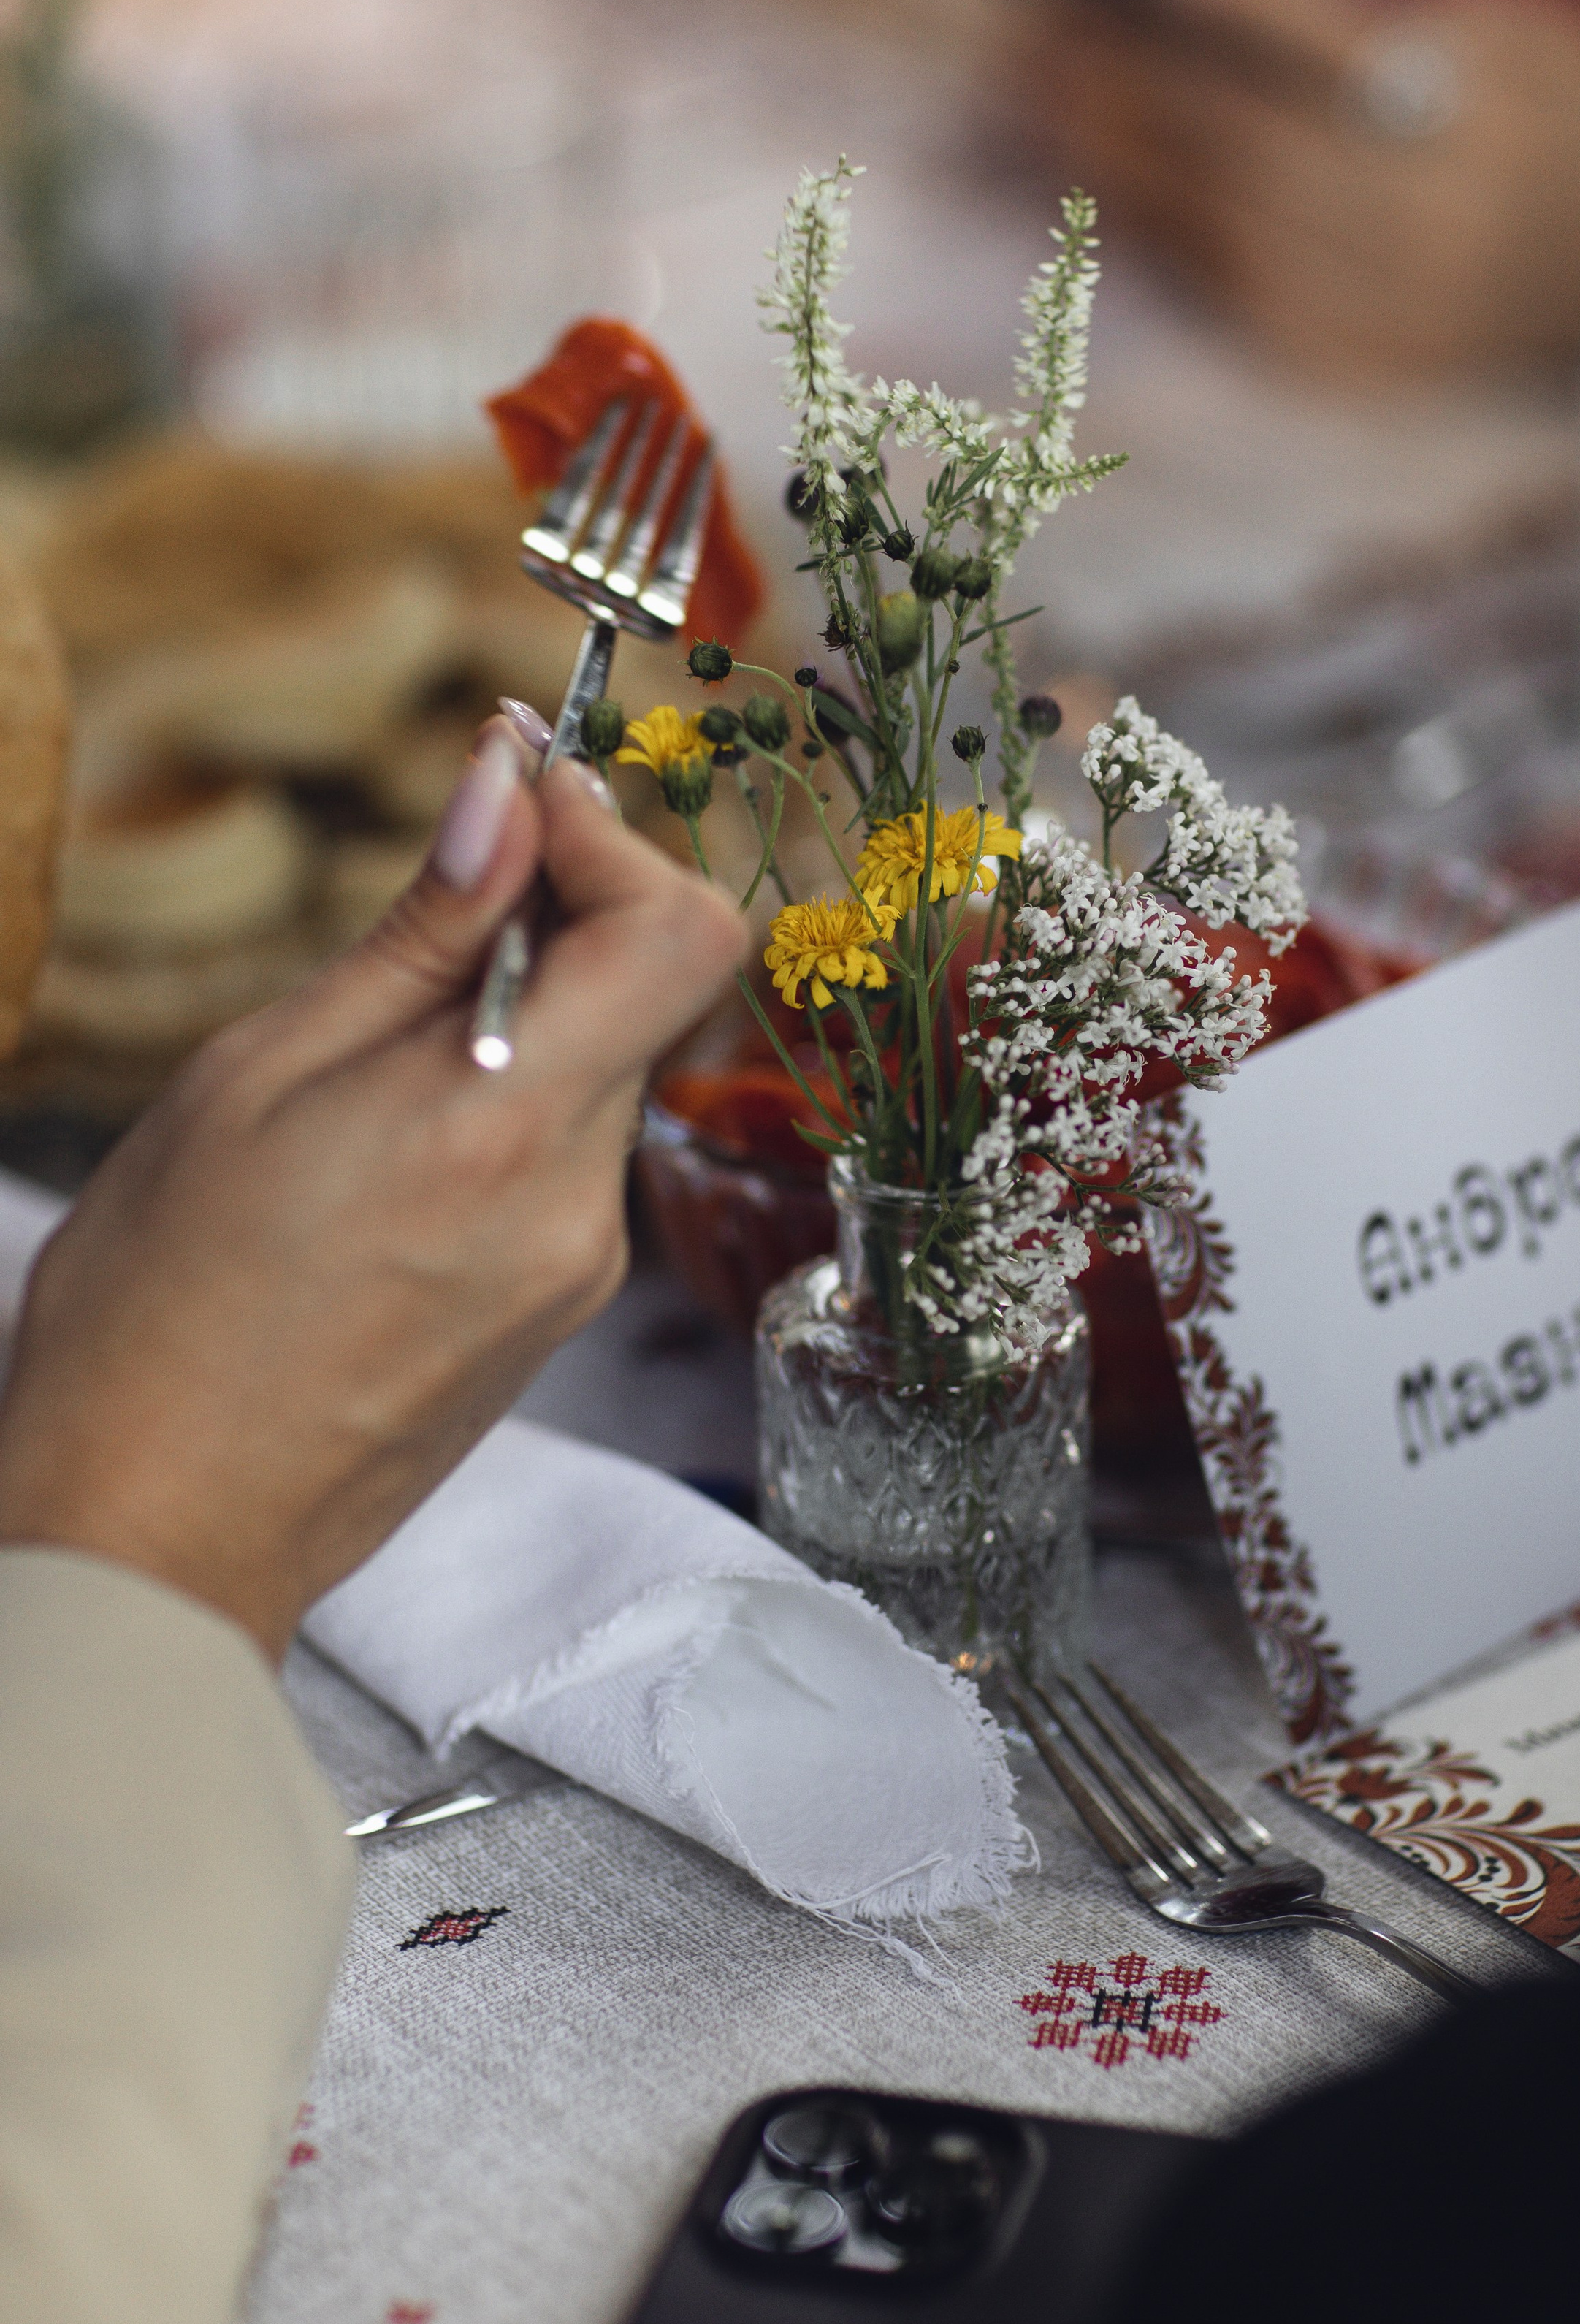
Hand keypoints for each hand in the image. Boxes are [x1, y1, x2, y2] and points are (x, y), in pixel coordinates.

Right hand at [0, 723, 745, 1657]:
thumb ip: (421, 934)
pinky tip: (382, 1153)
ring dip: (524, 1020)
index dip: (613, 840)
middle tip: (438, 898)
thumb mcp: (259, 1076)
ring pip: (601, 1075)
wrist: (155, 1532)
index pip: (681, 934)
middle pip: (650, 995)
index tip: (521, 799)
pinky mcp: (557, 1314)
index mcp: (503, 1129)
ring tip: (369, 1064)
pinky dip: (504, 1110)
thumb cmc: (160, 1306)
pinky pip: (566, 1161)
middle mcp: (579, 1207)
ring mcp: (579, 1272)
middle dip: (560, 918)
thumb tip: (512, 790)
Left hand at [1023, 0, 1579, 378]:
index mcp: (1486, 138)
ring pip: (1194, 219)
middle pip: (1228, 141)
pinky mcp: (1326, 373)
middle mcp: (1419, 247)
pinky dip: (1141, 211)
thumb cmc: (1568, 116)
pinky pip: (1202, 278)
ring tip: (1044, 74)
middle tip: (1049, 13)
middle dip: (1124, 69)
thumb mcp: (1506, 8)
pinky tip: (1097, 158)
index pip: (1321, 53)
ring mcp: (1367, 326)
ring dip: (1103, 141)